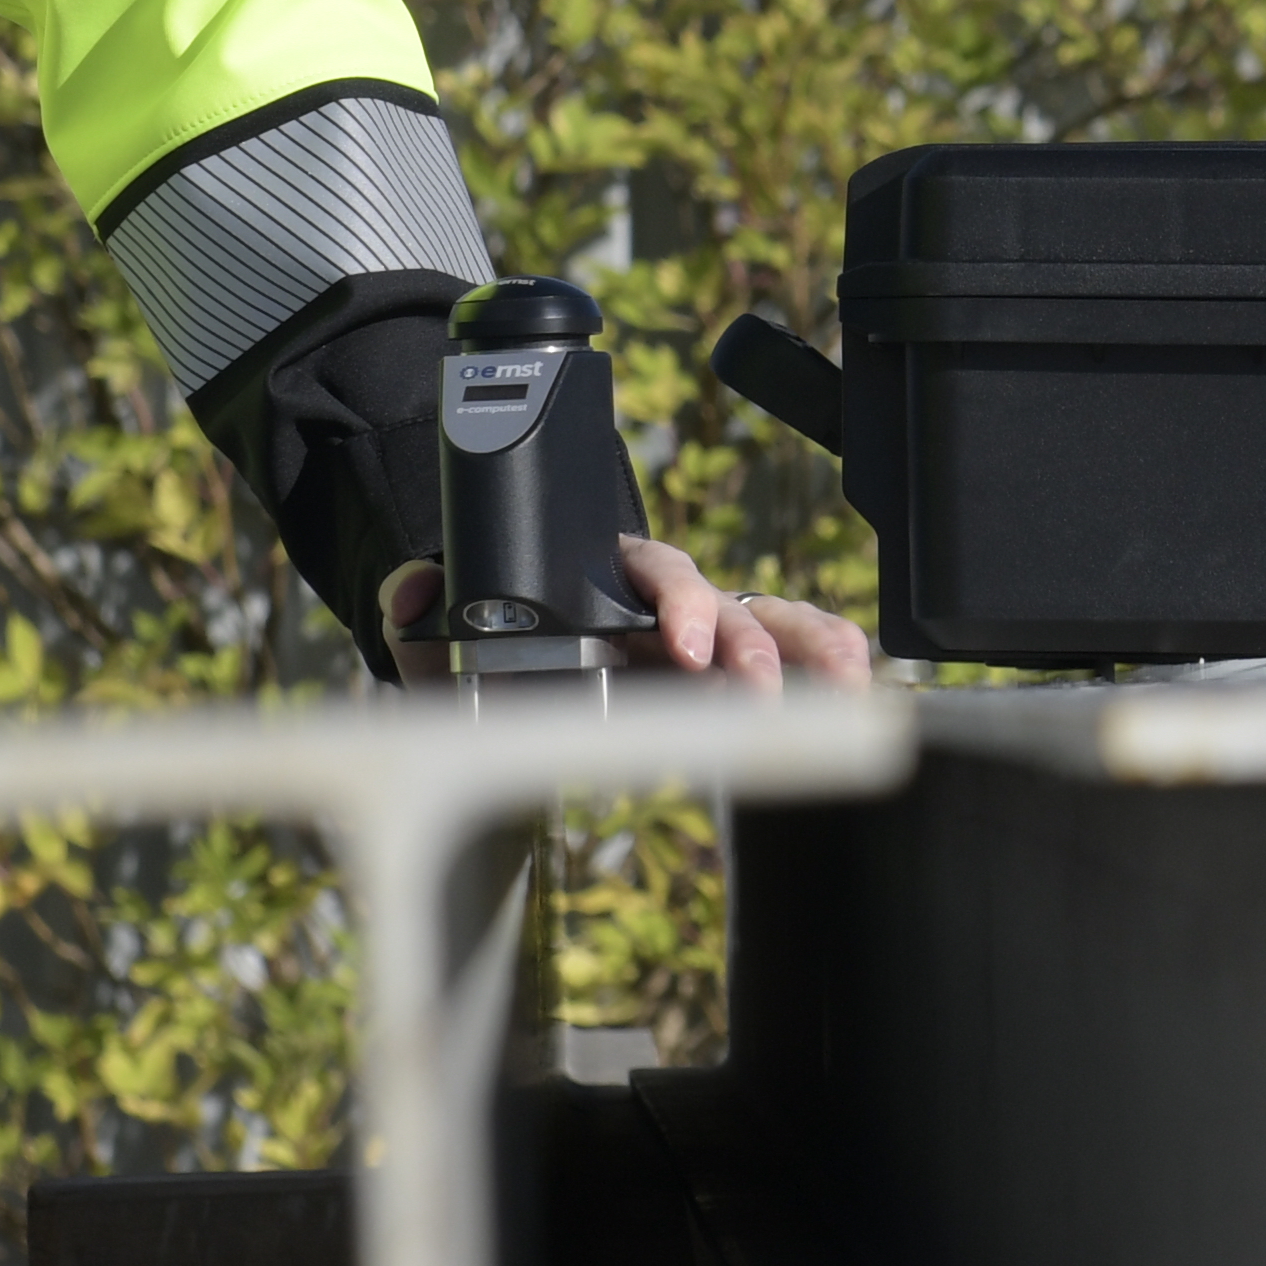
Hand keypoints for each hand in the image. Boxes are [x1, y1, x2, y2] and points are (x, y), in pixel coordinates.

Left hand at [369, 550, 877, 687]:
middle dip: (750, 644)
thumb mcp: (446, 636)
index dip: (681, 603)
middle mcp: (664, 606)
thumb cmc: (490, 650)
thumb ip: (418, 615)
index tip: (686, 649)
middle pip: (728, 602)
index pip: (656, 572)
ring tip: (845, 683)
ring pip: (773, 623)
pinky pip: (791, 659)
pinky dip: (827, 667)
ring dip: (810, 647)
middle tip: (758, 693)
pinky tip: (857, 692)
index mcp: (607, 581)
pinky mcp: (724, 677)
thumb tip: (408, 592)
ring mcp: (701, 640)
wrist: (507, 661)